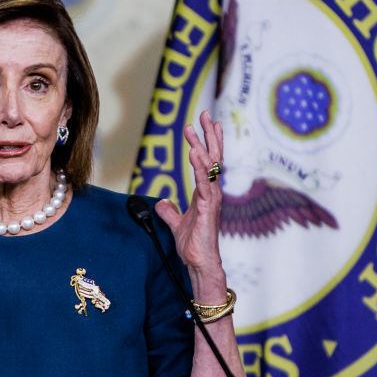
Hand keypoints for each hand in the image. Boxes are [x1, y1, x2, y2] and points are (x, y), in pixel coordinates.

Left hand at [154, 110, 224, 285]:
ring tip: (195, 128)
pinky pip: (205, 183)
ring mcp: (212, 199)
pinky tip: (195, 153)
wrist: (199, 263)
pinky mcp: (209, 207)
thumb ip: (170, 211)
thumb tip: (163, 202)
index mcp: (205, 193)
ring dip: (202, 145)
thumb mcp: (176, 223)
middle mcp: (212, 192)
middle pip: (212, 157)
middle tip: (206, 113)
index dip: (208, 142)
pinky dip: (200, 167)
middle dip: (209, 135)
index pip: (208, 162)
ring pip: (209, 167)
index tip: (206, 123)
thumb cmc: (193, 245)